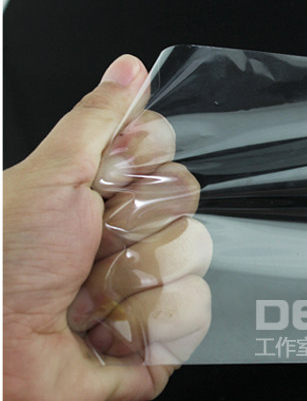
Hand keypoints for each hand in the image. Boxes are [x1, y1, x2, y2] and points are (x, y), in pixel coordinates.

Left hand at [3, 55, 211, 400]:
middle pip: (185, 203)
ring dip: (134, 282)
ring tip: (88, 300)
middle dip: (134, 228)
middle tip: (88, 247)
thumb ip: (95, 120)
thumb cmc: (5, 265)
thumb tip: (129, 68)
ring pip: (194, 257)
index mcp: (102, 193)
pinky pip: (194, 310)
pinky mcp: (161, 332)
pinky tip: (109, 332)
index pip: (164, 155)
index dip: (142, 166)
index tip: (107, 180)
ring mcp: (146, 282)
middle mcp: (128, 234)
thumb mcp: (46, 178)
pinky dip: (148, 325)